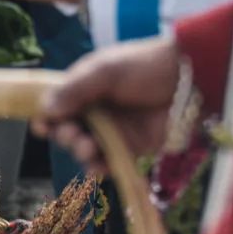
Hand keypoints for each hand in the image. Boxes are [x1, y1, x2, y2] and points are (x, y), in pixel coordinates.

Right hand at [33, 36, 180, 171]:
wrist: (189, 80)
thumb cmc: (145, 66)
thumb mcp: (105, 70)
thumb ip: (74, 89)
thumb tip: (45, 110)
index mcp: (85, 86)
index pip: (57, 105)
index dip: (47, 117)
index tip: (42, 127)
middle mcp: (96, 109)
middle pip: (68, 129)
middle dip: (64, 135)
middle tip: (73, 133)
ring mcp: (114, 129)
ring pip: (85, 148)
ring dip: (81, 152)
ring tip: (88, 148)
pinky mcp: (132, 147)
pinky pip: (108, 161)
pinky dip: (99, 167)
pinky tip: (98, 166)